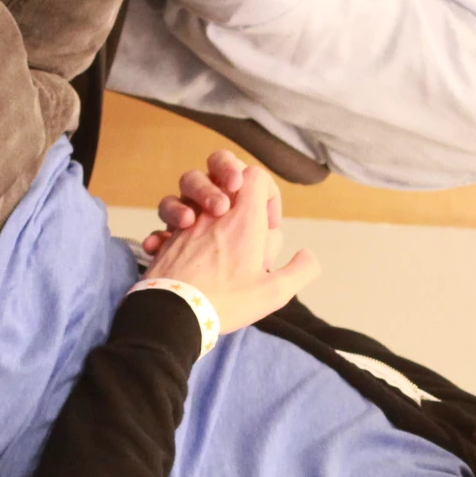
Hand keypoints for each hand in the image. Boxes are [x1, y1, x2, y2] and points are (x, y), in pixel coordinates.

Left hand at [139, 150, 317, 333]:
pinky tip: (182, 243)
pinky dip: (178, 223)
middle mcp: (213, 211)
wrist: (172, 314)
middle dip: (232, 174)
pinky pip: (170, 215)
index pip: (257, 174)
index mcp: (243, 218)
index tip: (270, 224)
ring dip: (203, 195)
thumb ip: (301, 270)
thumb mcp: (275, 292)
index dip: (268, 191)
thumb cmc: (225, 301)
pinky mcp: (168, 235)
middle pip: (221, 162)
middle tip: (238, 205)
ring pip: (190, 184)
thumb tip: (307, 255)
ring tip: (213, 224)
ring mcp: (187, 221)